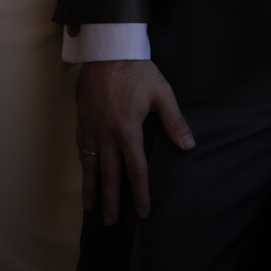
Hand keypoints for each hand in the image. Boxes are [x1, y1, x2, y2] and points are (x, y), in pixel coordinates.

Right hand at [76, 58, 194, 223]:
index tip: (142, 212)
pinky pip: (81, 146)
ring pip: (90, 164)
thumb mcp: (162, 93)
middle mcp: (107, 134)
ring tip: (90, 207)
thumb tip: (189, 146)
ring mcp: (91, 127)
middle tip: (110, 222)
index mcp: (128, 130)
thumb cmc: (137, 70)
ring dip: (91, 187)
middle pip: (109, 175)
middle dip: (111, 200)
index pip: (135, 170)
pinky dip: (84, 162)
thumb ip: (175, 121)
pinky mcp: (82, 118)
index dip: (140, 193)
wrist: (107, 49)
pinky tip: (85, 170)